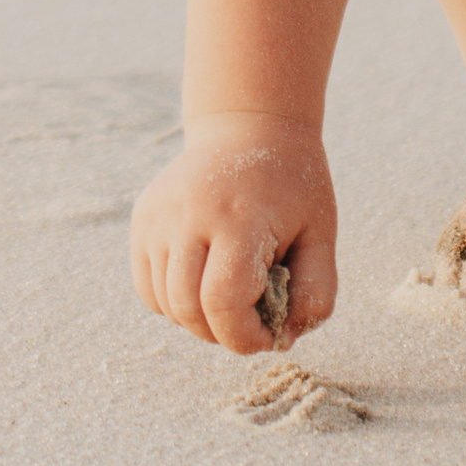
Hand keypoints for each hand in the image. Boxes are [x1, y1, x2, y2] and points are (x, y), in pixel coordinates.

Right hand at [130, 114, 339, 353]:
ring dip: (198, 320)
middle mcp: (189, 215)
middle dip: (222, 334)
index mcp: (239, 218)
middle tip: (251, 321)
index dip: (245, 338)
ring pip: (165, 304)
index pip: (224, 303)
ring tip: (231, 297)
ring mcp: (159, 216)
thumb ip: (317, 291)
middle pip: (188, 310)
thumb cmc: (292, 187)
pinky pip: (148, 288)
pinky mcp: (142, 219)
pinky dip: (174, 302)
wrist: (251, 126)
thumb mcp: (322, 234)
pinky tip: (204, 281)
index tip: (269, 336)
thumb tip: (285, 338)